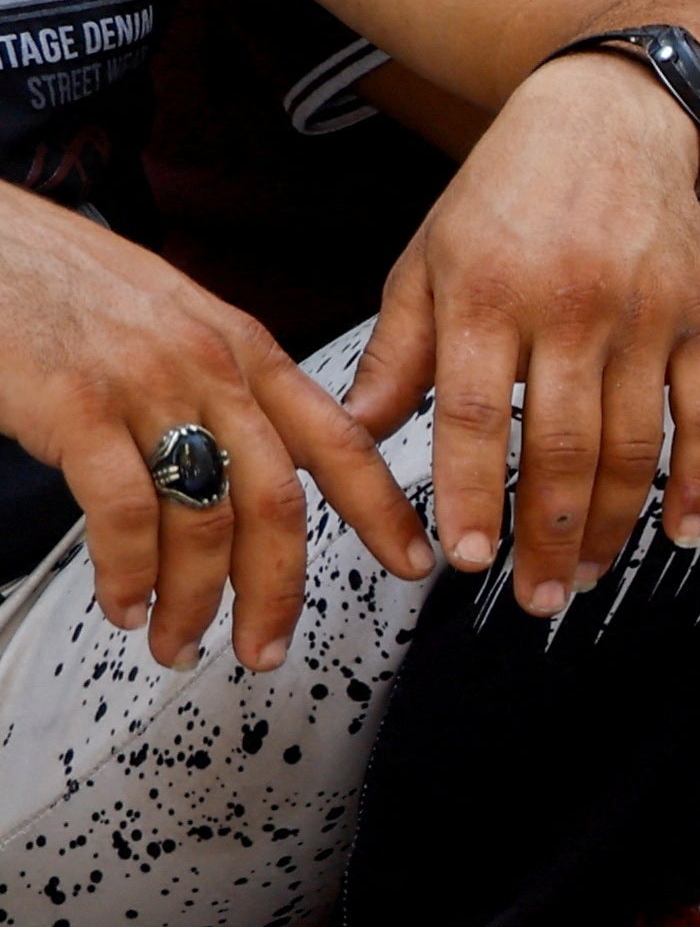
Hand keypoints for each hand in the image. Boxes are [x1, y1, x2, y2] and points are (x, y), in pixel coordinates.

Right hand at [0, 187, 420, 669]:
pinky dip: (130, 574)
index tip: (414, 560)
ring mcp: (147, 385)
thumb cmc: (59, 279)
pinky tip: (124, 603)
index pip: (340, 438)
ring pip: (206, 519)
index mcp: (243, 346)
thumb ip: (218, 382)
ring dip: (195, 600)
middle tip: (268, 647)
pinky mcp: (79, 407)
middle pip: (278, 501)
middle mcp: (210, 366)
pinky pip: (129, 514)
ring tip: (179, 641)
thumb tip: (244, 457)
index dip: (384, 509)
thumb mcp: (168, 318)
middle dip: (279, 590)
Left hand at [343, 49, 699, 619]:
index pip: (473, 415)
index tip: (467, 562)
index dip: (470, 493)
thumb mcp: (430, 258)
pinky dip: (699, 479)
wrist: (612, 119)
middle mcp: (568, 309)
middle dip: (547, 535)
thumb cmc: (504, 195)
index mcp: (487, 295)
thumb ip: (399, 348)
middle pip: (560, 445)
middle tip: (537, 601)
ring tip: (590, 578)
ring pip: (633, 442)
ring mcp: (644, 316)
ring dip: (614, 524)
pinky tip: (683, 533)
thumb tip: (355, 432)